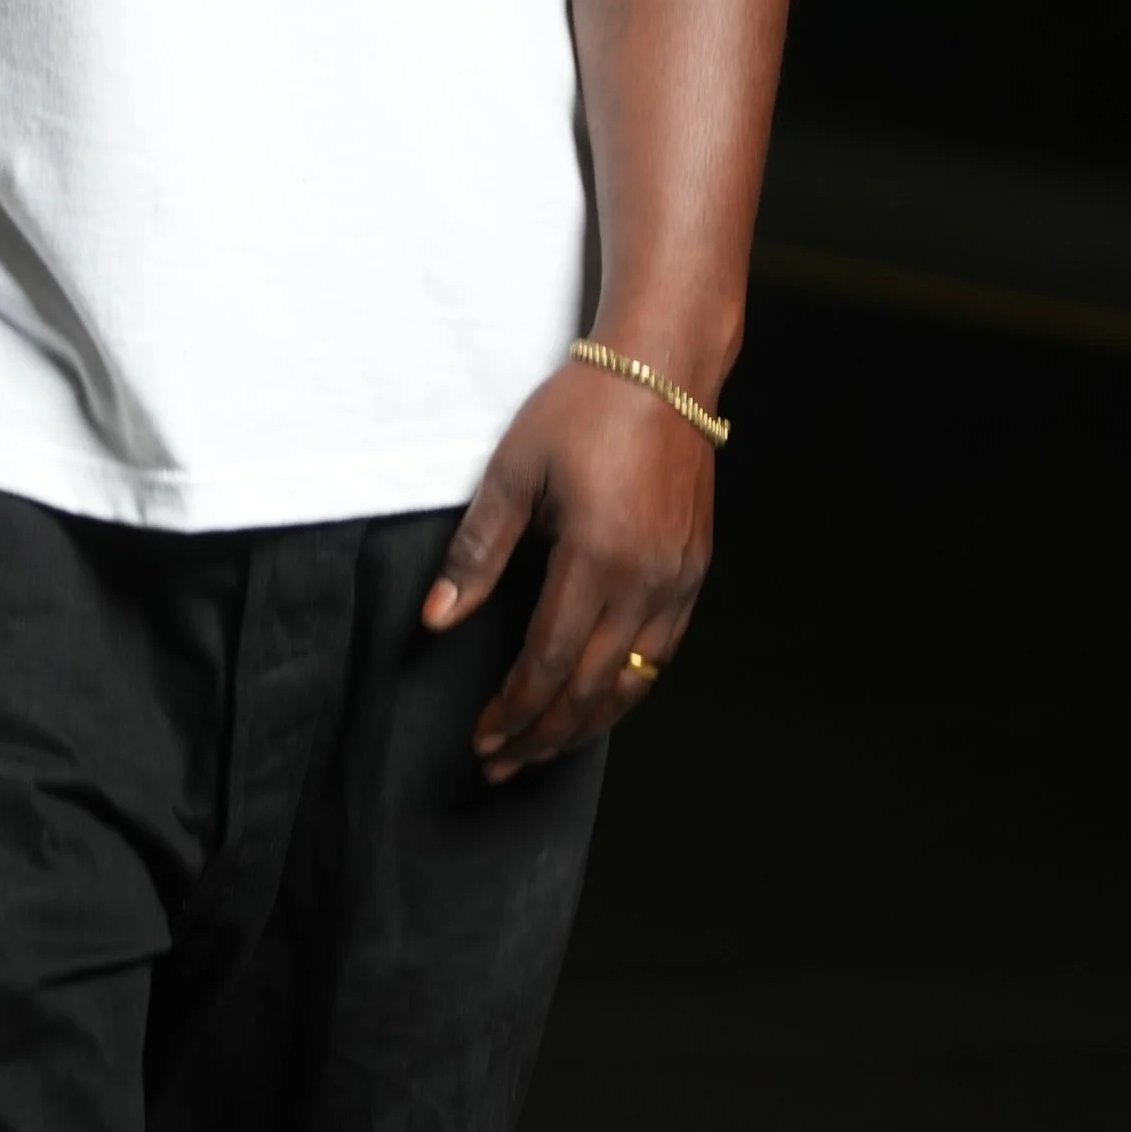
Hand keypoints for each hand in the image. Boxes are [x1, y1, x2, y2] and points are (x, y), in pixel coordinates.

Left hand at [423, 357, 713, 781]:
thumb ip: (476, 552)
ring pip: (632, 684)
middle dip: (541, 735)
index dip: (512, 711)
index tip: (482, 738)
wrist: (664, 369)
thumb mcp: (513, 471)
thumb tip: (436, 619)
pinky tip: (597, 701)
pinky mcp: (694, 571)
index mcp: (597, 558)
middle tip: (501, 762)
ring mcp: (678, 580)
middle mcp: (646, 581)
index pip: (548, 664)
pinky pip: (661, 655)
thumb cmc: (584, 410)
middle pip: (590, 690)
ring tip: (542, 748)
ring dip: (583, 726)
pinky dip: (626, 691)